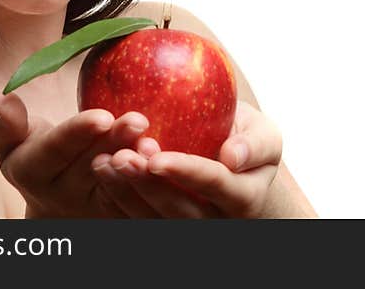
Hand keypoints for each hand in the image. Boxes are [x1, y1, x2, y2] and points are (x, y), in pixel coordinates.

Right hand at [0, 92, 150, 217]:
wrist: (57, 206)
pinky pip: (136, 203)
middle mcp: (62, 196)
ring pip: (117, 187)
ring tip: (153, 142)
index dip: (78, 133)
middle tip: (138, 120)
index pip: (56, 150)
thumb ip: (9, 124)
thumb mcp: (15, 143)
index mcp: (32, 172)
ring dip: (137, 165)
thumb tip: (3, 99)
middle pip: (91, 167)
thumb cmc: (39, 157)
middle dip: (115, 142)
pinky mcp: (118, 215)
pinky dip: (151, 183)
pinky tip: (167, 160)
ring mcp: (93, 209)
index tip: (101, 115)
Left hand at [90, 101, 281, 217]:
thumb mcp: (264, 135)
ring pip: (153, 221)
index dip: (186, 172)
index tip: (156, 157)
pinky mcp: (164, 225)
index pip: (216, 185)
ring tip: (103, 162)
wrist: (234, 162)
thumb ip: (255, 143)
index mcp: (244, 197)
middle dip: (148, 186)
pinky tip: (101, 177)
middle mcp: (217, 221)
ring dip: (125, 194)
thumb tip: (232, 156)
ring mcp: (188, 228)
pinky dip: (116, 203)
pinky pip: (136, 222)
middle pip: (179, 211)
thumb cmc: (246, 139)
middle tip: (121, 157)